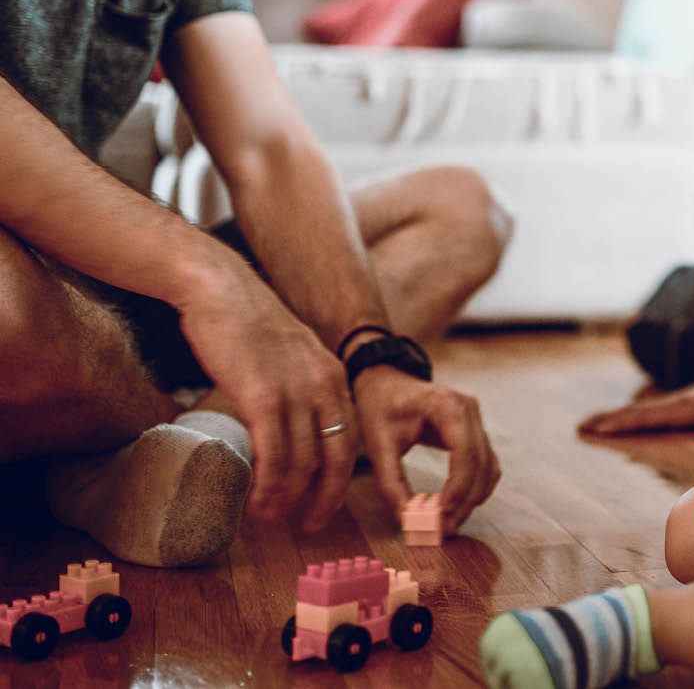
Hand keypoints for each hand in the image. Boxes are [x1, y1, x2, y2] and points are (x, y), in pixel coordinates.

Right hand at [175, 255, 357, 530]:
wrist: (221, 290)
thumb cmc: (247, 326)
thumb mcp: (291, 356)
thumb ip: (300, 387)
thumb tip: (291, 429)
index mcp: (334, 377)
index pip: (350, 440)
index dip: (338, 479)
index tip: (322, 504)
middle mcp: (325, 384)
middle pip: (337, 458)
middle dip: (324, 499)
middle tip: (307, 526)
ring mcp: (296, 390)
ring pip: (303, 463)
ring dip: (287, 499)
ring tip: (267, 518)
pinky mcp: (263, 395)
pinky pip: (274, 455)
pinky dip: (267, 486)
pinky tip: (255, 502)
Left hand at [352, 366, 499, 535]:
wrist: (387, 382)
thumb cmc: (381, 407)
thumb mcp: (378, 443)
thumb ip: (391, 482)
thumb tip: (408, 520)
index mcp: (446, 404)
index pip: (465, 450)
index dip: (458, 486)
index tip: (441, 514)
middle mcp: (469, 409)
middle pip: (481, 462)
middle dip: (465, 500)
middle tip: (444, 530)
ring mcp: (476, 419)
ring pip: (488, 467)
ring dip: (473, 498)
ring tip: (448, 523)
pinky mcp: (475, 432)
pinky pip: (486, 465)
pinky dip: (476, 488)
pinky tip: (456, 506)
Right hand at [578, 374, 693, 439]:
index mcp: (682, 407)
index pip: (649, 416)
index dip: (627, 421)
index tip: (604, 427)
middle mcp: (669, 406)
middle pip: (634, 414)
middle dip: (608, 420)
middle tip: (580, 427)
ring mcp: (665, 407)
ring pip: (633, 414)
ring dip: (609, 419)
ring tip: (583, 426)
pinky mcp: (665, 411)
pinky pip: (639, 417)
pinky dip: (621, 421)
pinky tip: (606, 426)